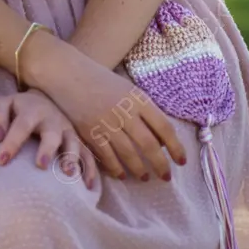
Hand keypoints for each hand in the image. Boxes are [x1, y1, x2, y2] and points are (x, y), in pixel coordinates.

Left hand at [0, 90, 96, 187]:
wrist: (42, 100)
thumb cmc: (19, 110)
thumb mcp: (4, 105)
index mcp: (32, 110)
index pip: (21, 125)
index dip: (12, 142)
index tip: (1, 161)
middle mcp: (52, 120)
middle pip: (52, 133)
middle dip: (47, 148)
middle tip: (41, 165)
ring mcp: (67, 130)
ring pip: (73, 143)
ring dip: (72, 157)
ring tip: (68, 174)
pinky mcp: (76, 140)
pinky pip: (88, 154)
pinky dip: (89, 169)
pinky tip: (88, 186)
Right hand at [46, 51, 186, 181]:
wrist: (67, 72)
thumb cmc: (99, 79)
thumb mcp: (126, 88)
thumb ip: (143, 110)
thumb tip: (160, 138)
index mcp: (137, 98)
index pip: (164, 127)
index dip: (175, 147)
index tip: (181, 161)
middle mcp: (124, 111)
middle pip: (149, 144)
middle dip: (160, 164)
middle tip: (166, 177)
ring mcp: (106, 122)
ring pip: (129, 154)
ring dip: (140, 169)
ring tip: (145, 177)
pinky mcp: (89, 130)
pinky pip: (107, 156)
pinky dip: (116, 168)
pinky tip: (122, 174)